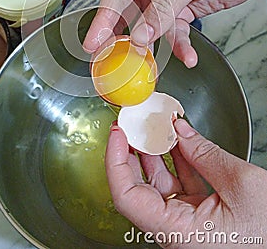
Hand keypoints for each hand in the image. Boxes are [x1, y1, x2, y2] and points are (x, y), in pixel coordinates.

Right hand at [83, 0, 266, 66]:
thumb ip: (163, 7)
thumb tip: (140, 34)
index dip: (103, 19)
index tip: (93, 41)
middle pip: (129, 15)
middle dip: (122, 38)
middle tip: (111, 60)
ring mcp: (167, 0)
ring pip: (152, 29)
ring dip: (155, 48)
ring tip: (151, 65)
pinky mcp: (183, 13)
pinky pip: (175, 34)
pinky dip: (180, 46)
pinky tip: (186, 56)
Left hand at [106, 119, 266, 247]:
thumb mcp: (241, 185)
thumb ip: (205, 154)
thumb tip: (180, 130)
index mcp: (175, 231)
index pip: (126, 196)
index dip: (116, 160)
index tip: (118, 132)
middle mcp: (173, 231)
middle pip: (137, 187)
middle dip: (131, 151)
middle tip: (130, 124)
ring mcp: (184, 224)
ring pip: (157, 184)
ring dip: (154, 153)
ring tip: (152, 126)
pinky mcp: (196, 217)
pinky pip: (178, 185)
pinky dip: (176, 161)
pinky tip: (176, 140)